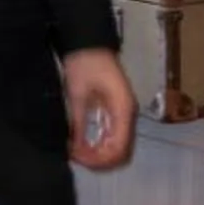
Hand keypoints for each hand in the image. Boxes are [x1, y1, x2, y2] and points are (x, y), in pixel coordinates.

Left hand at [60, 47, 136, 171]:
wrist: (89, 43)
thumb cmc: (85, 65)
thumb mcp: (77, 95)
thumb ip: (78, 123)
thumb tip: (75, 149)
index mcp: (122, 110)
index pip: (118, 148)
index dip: (98, 159)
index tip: (76, 156)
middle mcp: (128, 115)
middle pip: (122, 152)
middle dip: (99, 161)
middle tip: (76, 157)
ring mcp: (124, 114)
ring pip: (119, 147)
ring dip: (100, 155)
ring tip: (78, 152)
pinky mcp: (117, 112)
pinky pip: (113, 137)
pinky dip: (100, 146)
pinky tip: (83, 144)